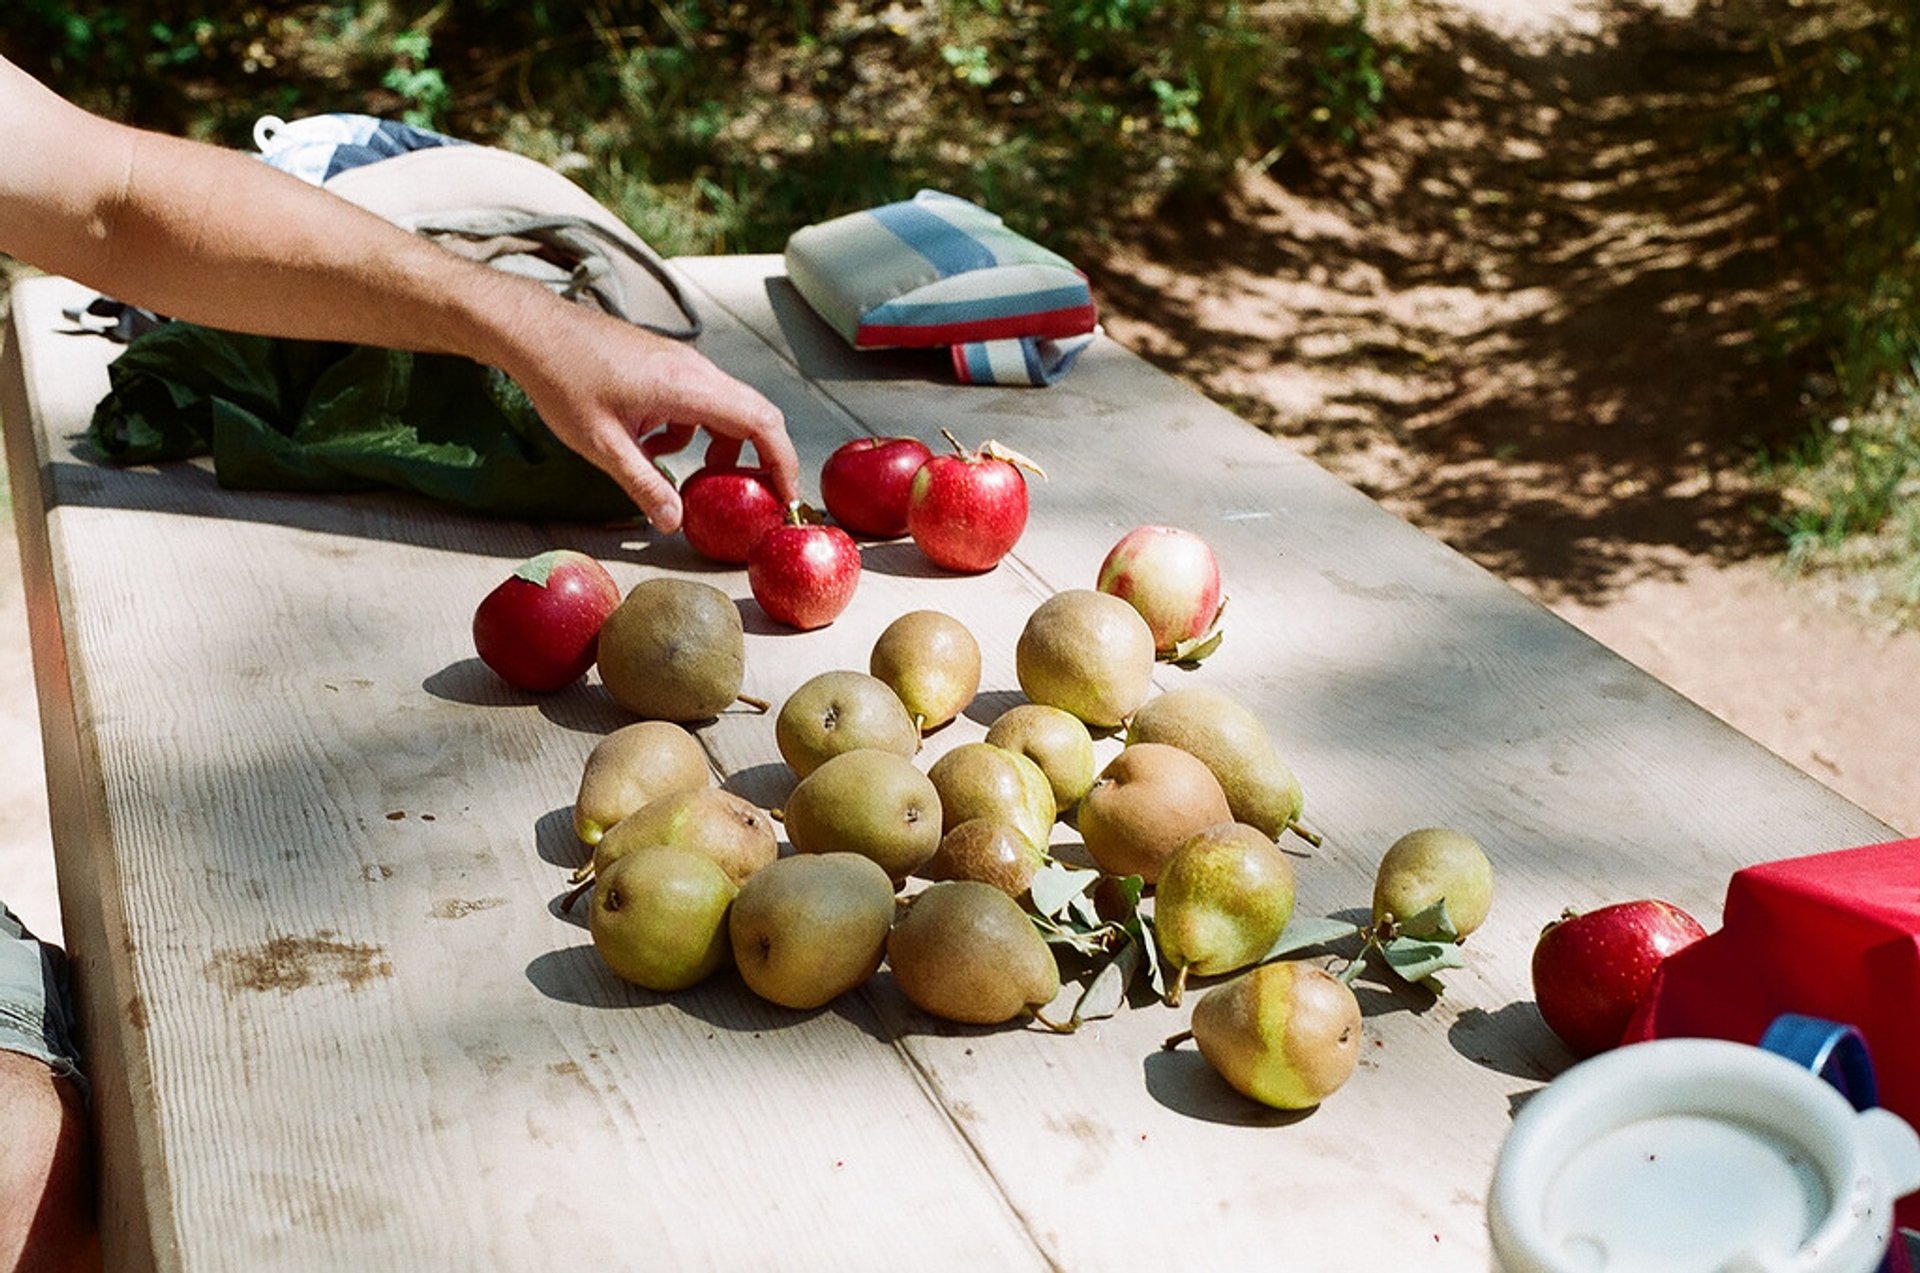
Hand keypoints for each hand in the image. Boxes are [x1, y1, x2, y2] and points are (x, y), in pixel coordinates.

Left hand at [505, 301, 797, 531]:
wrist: (534, 331)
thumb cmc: (562, 379)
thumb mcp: (602, 445)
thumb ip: (644, 485)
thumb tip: (673, 522)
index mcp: (688, 386)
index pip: (761, 422)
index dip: (783, 462)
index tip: (785, 495)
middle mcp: (695, 369)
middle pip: (753, 415)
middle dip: (758, 459)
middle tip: (754, 496)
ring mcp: (681, 364)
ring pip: (724, 410)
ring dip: (716, 447)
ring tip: (687, 478)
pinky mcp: (666, 365)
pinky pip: (698, 402)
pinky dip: (689, 432)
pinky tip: (651, 447)